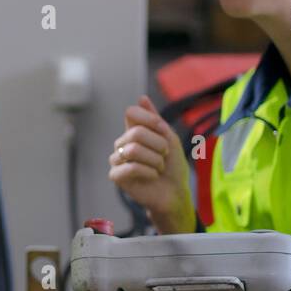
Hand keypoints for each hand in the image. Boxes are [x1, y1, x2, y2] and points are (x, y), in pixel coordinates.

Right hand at [109, 94, 194, 233]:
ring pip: (133, 150)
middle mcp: (122, 143)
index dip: (150, 120)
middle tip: (164, 156)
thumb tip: (141, 97)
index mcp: (133, 131)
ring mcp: (117, 160)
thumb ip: (155, 119)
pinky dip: (148, 172)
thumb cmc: (173, 166)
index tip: (164, 131)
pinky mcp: (116, 176)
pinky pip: (130, 167)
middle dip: (158, 144)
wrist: (175, 192)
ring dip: (155, 160)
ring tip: (159, 167)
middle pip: (136, 133)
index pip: (131, 112)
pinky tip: (153, 176)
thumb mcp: (169, 138)